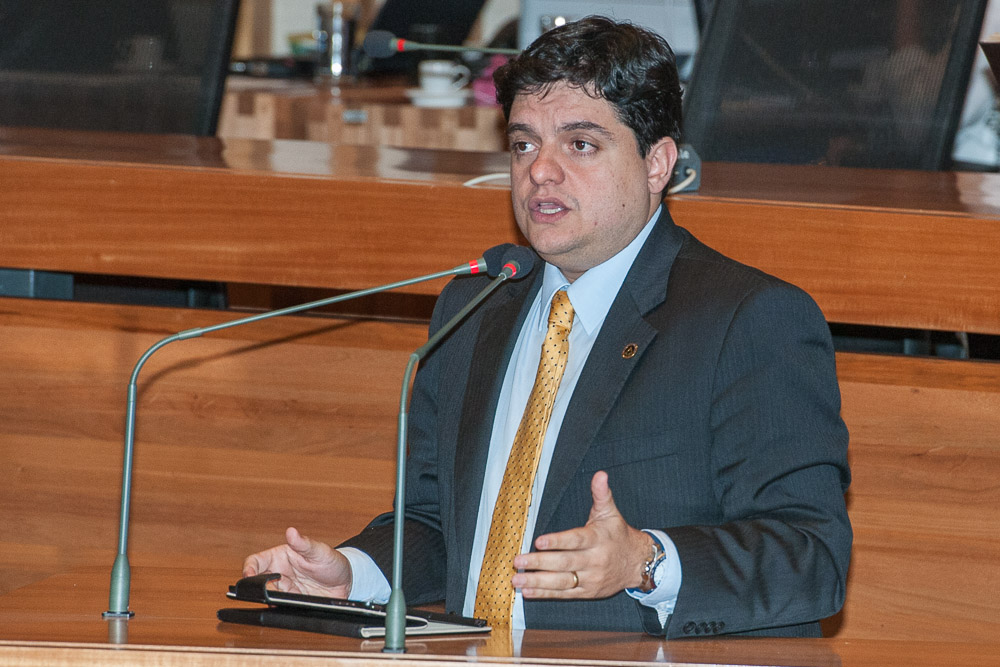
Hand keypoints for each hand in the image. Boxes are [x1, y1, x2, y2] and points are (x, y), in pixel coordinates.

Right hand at [242, 526, 352, 597]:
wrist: (347, 583)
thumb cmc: (332, 561)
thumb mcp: (320, 551)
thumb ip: (304, 543)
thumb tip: (291, 532)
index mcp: (280, 556)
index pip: (256, 561)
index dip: (249, 568)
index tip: (248, 575)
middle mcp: (279, 573)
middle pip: (257, 581)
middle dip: (257, 587)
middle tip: (269, 589)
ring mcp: (284, 589)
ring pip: (267, 595)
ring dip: (270, 598)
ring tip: (283, 596)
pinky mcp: (291, 602)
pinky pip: (279, 607)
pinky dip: (280, 607)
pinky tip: (288, 605)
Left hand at [511, 471, 651, 598]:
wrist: (638, 563)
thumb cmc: (617, 534)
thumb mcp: (610, 512)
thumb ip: (601, 494)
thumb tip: (600, 474)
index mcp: (597, 539)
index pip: (575, 540)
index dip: (557, 541)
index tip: (539, 541)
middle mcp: (594, 560)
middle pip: (564, 563)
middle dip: (539, 563)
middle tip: (518, 561)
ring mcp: (590, 578)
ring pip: (562, 582)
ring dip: (538, 582)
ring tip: (518, 580)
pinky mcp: (587, 592)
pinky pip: (564, 594)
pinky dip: (545, 594)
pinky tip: (528, 591)